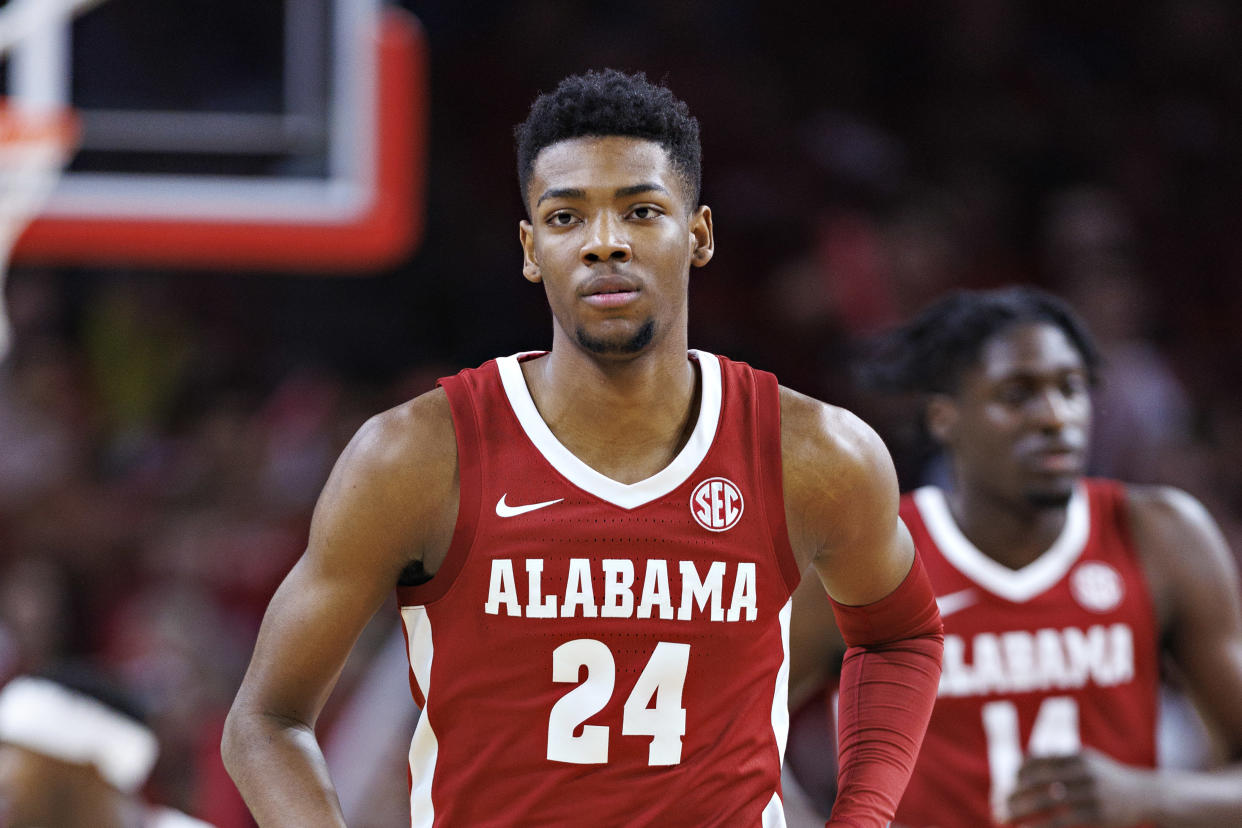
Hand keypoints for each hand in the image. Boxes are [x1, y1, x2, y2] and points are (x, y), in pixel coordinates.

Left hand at [1003, 748, 1154, 826]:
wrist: (1146, 795)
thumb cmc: (1107, 777)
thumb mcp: (1086, 760)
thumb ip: (1058, 760)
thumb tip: (1022, 762)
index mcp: (1076, 756)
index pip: (1038, 761)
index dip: (1018, 773)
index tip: (1006, 784)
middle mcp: (1083, 772)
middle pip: (1038, 781)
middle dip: (1013, 794)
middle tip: (996, 805)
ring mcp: (1091, 794)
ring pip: (1047, 801)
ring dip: (1021, 810)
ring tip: (1003, 818)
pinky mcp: (1098, 816)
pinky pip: (1063, 821)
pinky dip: (1041, 825)